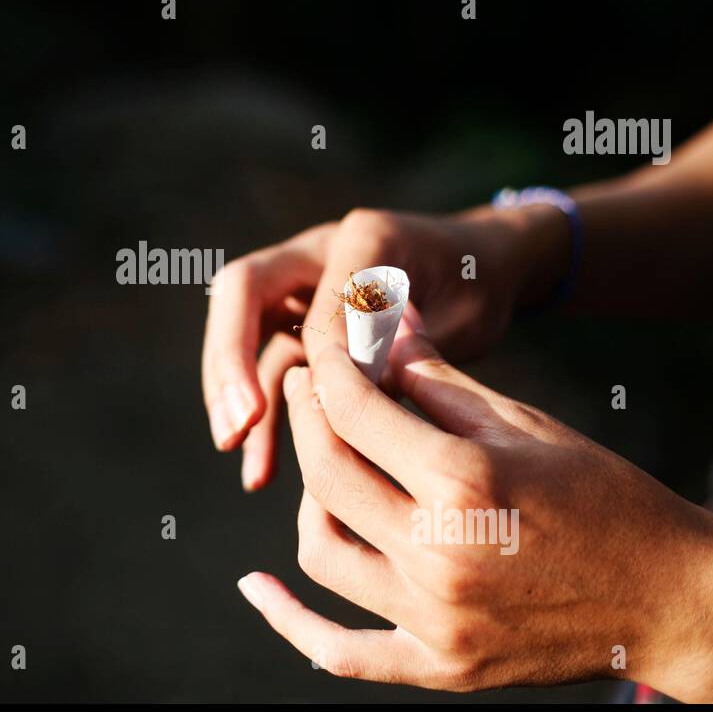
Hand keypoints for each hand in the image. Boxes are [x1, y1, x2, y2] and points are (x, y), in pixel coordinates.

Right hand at [202, 205, 565, 489]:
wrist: (481, 269)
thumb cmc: (481, 287)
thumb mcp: (464, 313)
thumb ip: (411, 339)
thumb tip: (355, 373)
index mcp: (364, 238)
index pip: (314, 290)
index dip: (311, 349)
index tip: (323, 406)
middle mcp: (317, 253)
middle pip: (243, 295)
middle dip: (231, 365)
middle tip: (236, 429)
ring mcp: (300, 287)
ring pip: (246, 337)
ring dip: (236, 401)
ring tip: (251, 471)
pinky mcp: (297, 324)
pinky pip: (271, 369)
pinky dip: (266, 418)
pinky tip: (261, 473)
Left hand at [236, 314, 712, 700]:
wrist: (670, 596)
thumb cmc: (604, 496)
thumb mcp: (523, 423)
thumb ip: (436, 379)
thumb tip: (376, 323)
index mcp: (466, 481)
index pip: (357, 412)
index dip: (327, 370)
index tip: (317, 349)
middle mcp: (440, 553)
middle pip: (327, 475)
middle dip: (307, 417)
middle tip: (307, 388)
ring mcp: (435, 619)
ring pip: (320, 549)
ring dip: (307, 499)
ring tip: (327, 468)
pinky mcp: (439, 666)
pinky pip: (340, 650)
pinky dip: (291, 621)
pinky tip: (257, 589)